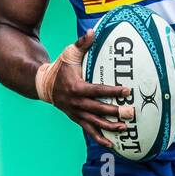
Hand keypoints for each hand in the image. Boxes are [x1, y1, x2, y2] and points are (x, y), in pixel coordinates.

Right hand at [48, 30, 134, 149]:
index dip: (113, 91)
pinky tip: (111, 144)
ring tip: (124, 128)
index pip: (98, 90)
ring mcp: (76, 112)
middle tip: (130, 113)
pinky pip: (89, 130)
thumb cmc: (60, 67)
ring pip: (95, 123)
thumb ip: (81, 43)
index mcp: (76, 87)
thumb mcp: (68, 53)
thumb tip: (93, 31)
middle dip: (115, 112)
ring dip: (110, 127)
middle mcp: (76, 102)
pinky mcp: (76, 118)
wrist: (44, 85)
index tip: (127, 90)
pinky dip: (99, 138)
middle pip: (98, 109)